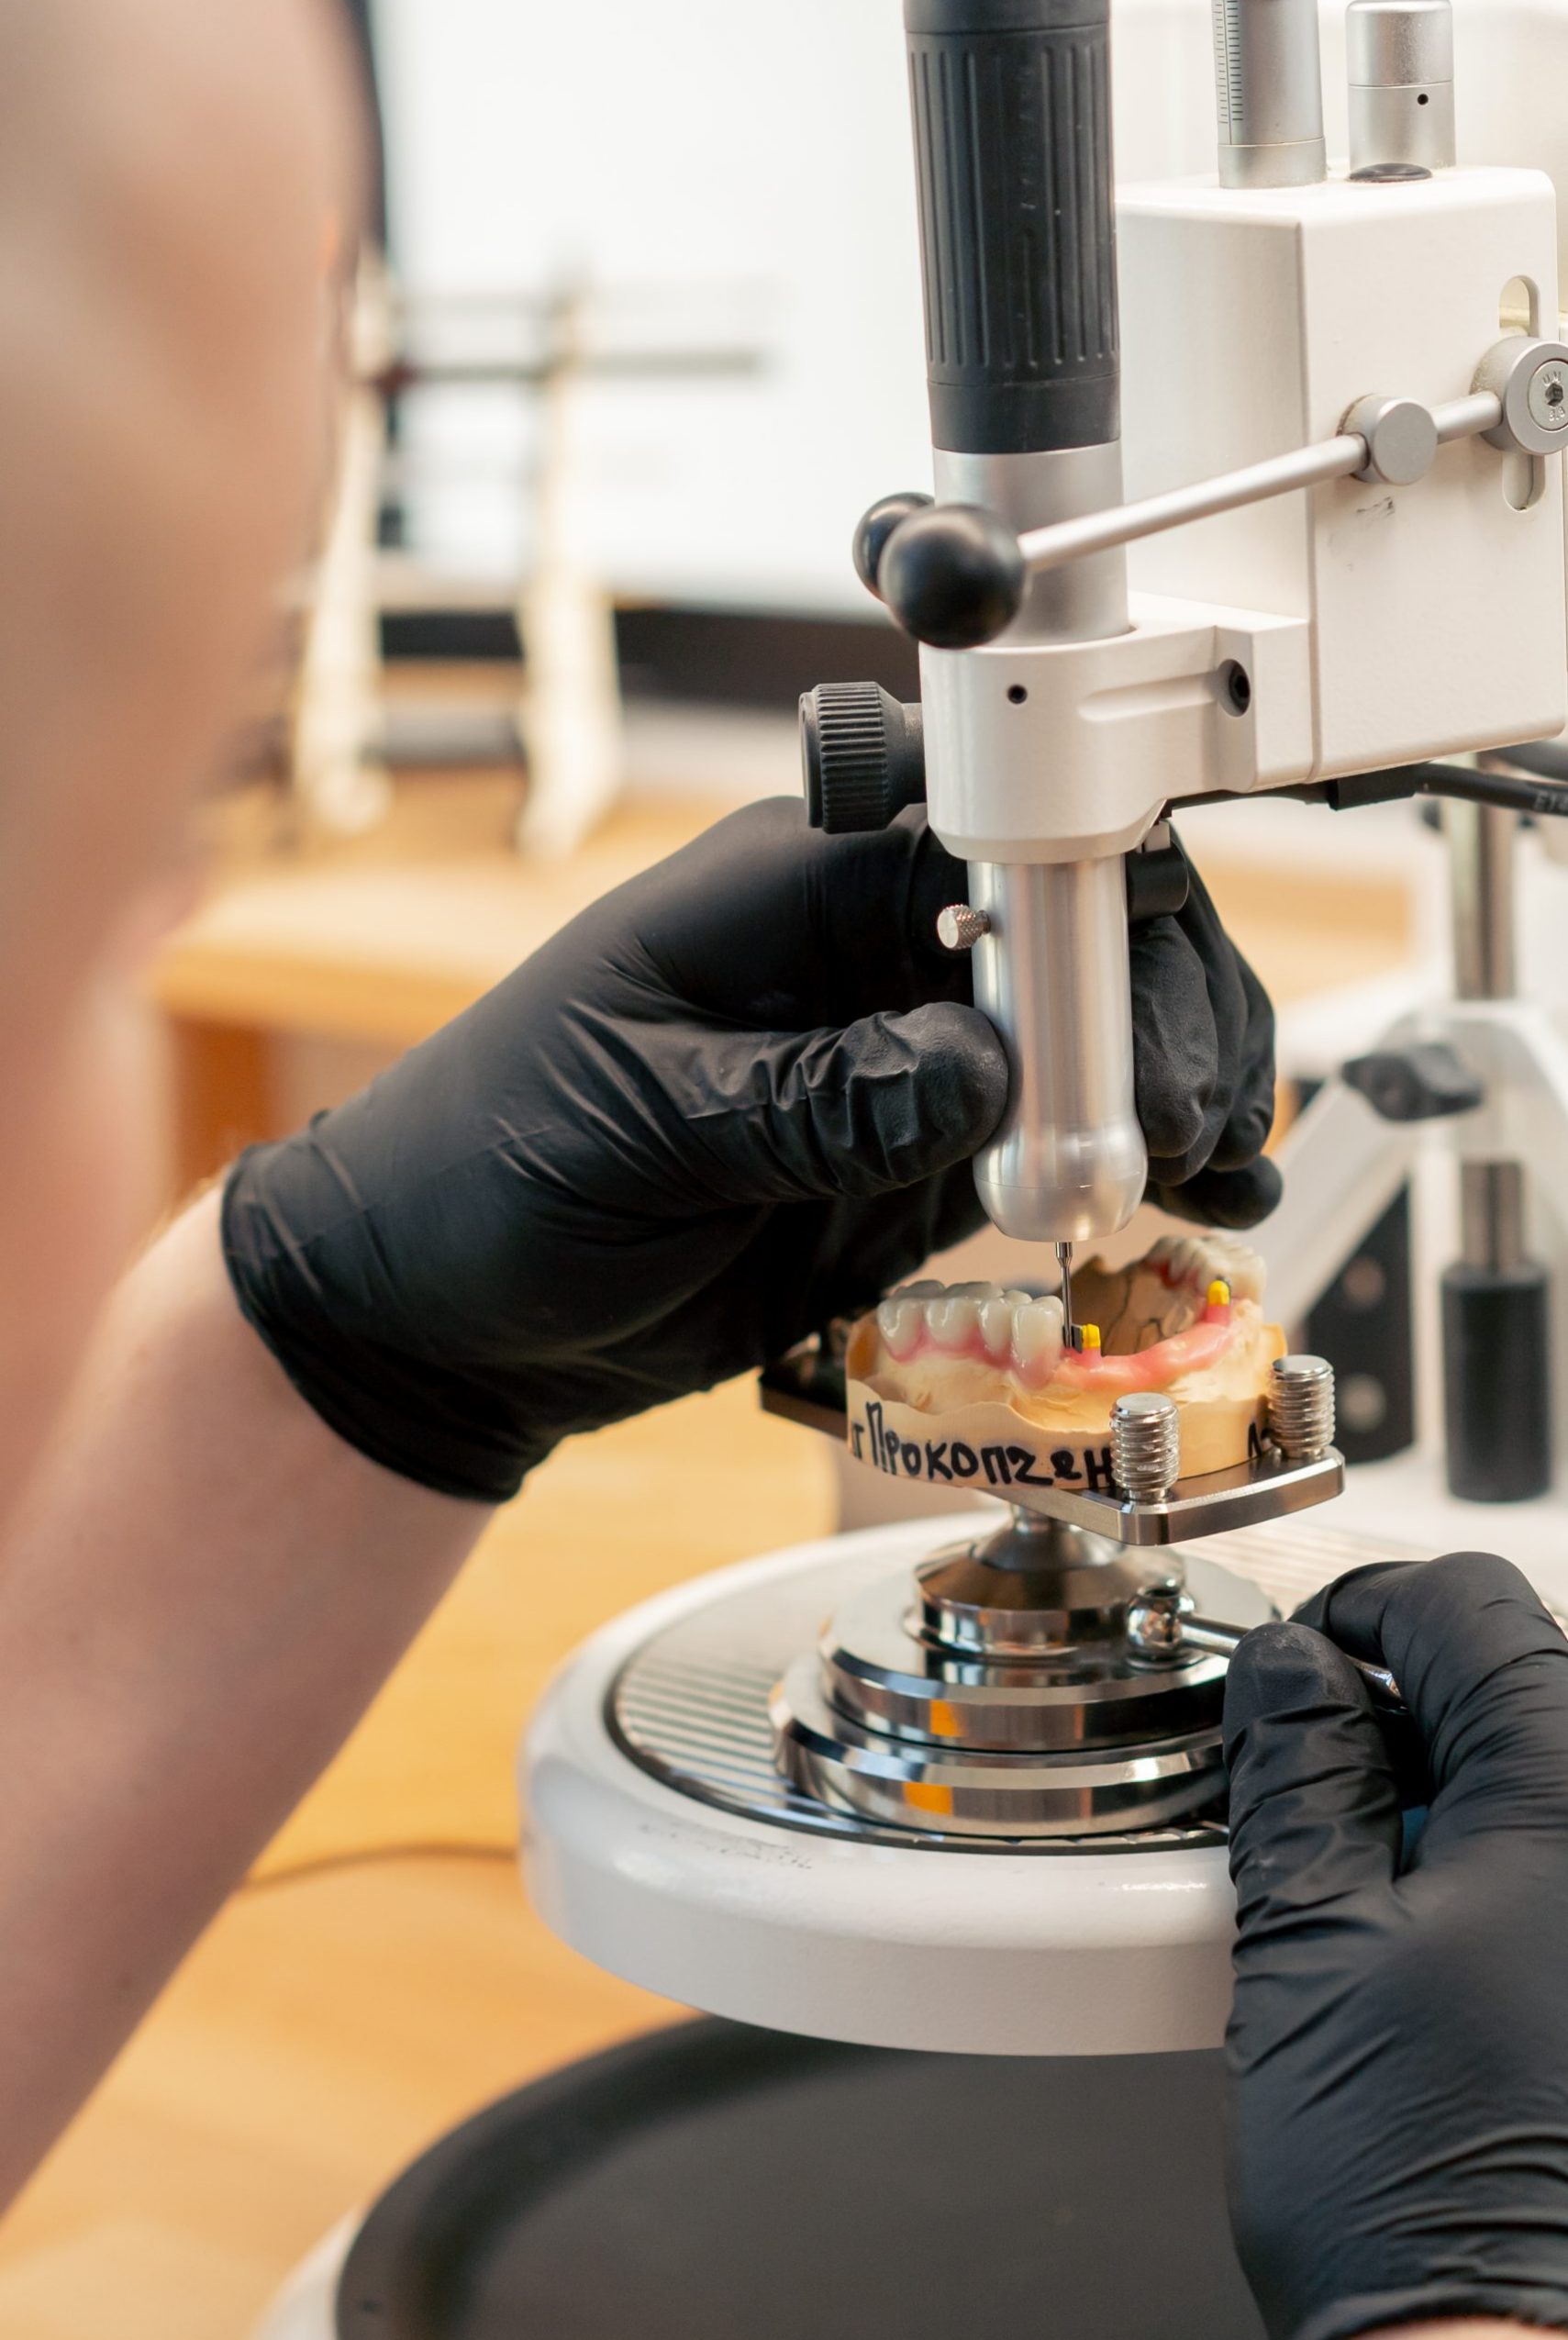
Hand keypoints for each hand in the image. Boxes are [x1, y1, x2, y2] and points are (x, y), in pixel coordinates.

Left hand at [223, 799, 1277, 1500]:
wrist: (440, 1317)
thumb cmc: (485, 1175)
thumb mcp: (634, 1129)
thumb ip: (811, 1100)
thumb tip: (984, 1069)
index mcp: (789, 887)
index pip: (989, 846)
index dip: (1092, 921)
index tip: (1134, 1034)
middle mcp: (864, 952)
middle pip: (1079, 925)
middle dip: (1158, 1008)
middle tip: (1183, 1122)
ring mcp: (901, 1056)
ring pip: (1092, 1030)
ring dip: (1176, 1080)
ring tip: (1223, 1162)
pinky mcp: (916, 1158)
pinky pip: (1056, 1138)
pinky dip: (1138, 1161)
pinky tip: (1204, 1197)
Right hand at [1223, 1552, 1567, 2339]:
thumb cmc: (1422, 2183)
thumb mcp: (1311, 1938)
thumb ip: (1298, 1771)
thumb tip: (1289, 1674)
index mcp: (1567, 1796)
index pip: (1464, 1608)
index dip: (1358, 1613)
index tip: (1296, 1662)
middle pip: (1510, 1682)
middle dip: (1395, 1712)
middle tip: (1302, 1789)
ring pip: (1530, 1776)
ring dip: (1434, 1793)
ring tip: (1353, 1891)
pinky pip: (1547, 1866)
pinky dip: (1481, 1866)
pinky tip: (1416, 1949)